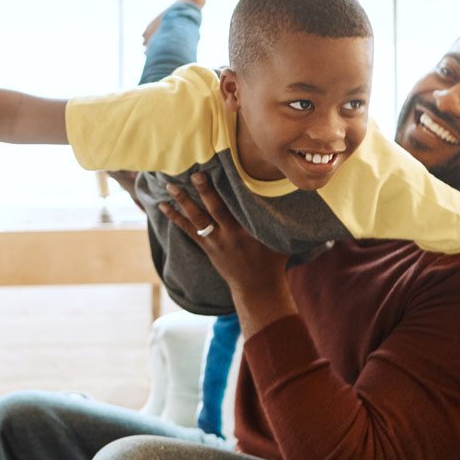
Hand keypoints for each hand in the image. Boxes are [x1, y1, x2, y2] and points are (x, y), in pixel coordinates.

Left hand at [160, 173, 293, 327]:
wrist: (257, 288)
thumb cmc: (272, 261)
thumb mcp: (279, 239)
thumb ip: (280, 220)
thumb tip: (295, 196)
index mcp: (246, 231)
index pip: (234, 206)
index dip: (225, 189)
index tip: (218, 171)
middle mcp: (229, 235)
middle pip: (214, 210)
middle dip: (204, 192)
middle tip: (194, 174)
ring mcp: (215, 243)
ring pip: (196, 220)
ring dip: (183, 202)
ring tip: (170, 186)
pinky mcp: (207, 248)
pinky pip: (188, 231)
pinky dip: (176, 218)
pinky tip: (164, 206)